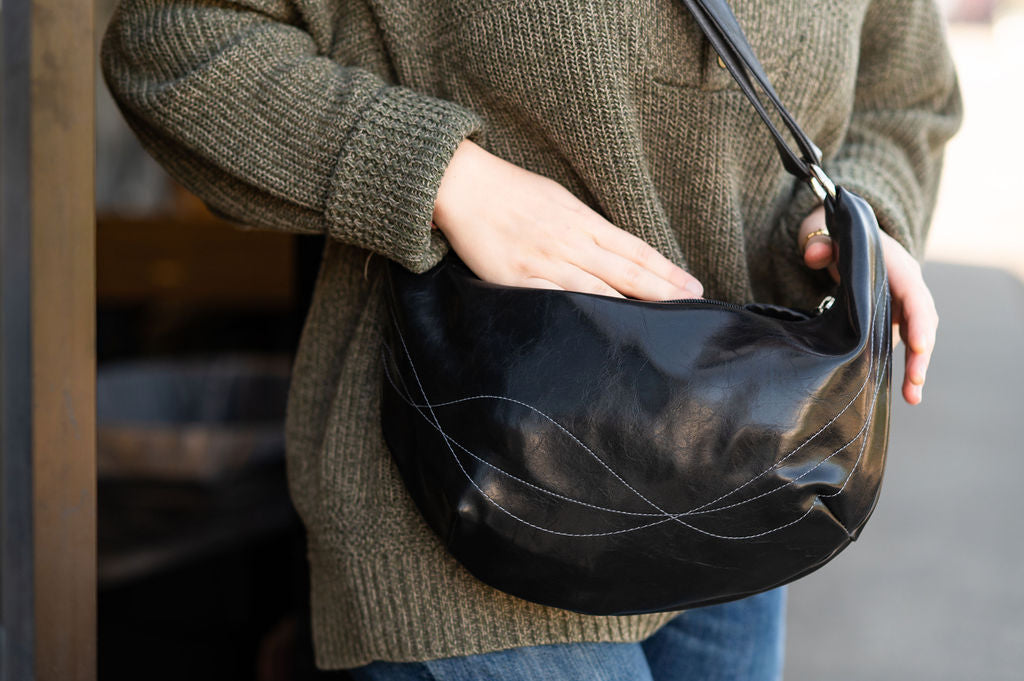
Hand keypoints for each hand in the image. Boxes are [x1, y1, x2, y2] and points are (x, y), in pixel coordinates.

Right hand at [432, 140, 703, 300]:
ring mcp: (546, 260)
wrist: (463, 184)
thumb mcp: (556, 199)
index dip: (666, 270)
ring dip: (634, 305)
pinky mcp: (519, 276)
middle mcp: (571, 240)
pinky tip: (606, 327)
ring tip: (663, 320)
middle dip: (663, 289)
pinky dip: (586, 312)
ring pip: (601, 287)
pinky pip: (558, 298)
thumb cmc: (509, 190)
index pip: (635, 249)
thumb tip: (613, 246)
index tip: (693, 285)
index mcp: (582, 220)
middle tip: (694, 305)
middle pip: (626, 269)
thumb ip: (584, 225)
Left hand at [798, 206, 936, 404]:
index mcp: (895, 265)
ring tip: (912, 398)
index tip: (918, 346)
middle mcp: (905, 286)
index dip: (917, 319)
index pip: (912, 293)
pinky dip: (906, 366)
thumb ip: (819, 243)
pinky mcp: (893, 320)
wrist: (842, 238)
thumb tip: (813, 254)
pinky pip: (905, 344)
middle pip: (921, 321)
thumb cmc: (836, 237)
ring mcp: (901, 305)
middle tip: (915, 383)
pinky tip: (905, 395)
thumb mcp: (826, 235)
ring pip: (917, 337)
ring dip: (917, 366)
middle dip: (920, 354)